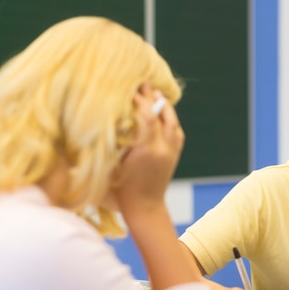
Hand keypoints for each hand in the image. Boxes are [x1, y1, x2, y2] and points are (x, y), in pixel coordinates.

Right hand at [111, 84, 183, 214]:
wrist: (144, 206)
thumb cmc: (121, 187)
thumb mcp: (114, 163)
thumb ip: (117, 140)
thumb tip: (112, 116)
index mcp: (147, 149)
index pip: (147, 116)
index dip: (139, 101)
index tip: (129, 90)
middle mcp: (163, 148)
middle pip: (161, 115)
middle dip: (151, 98)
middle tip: (142, 83)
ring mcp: (172, 152)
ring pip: (172, 122)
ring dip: (164, 105)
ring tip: (155, 92)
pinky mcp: (175, 155)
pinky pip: (177, 131)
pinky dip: (170, 119)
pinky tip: (163, 110)